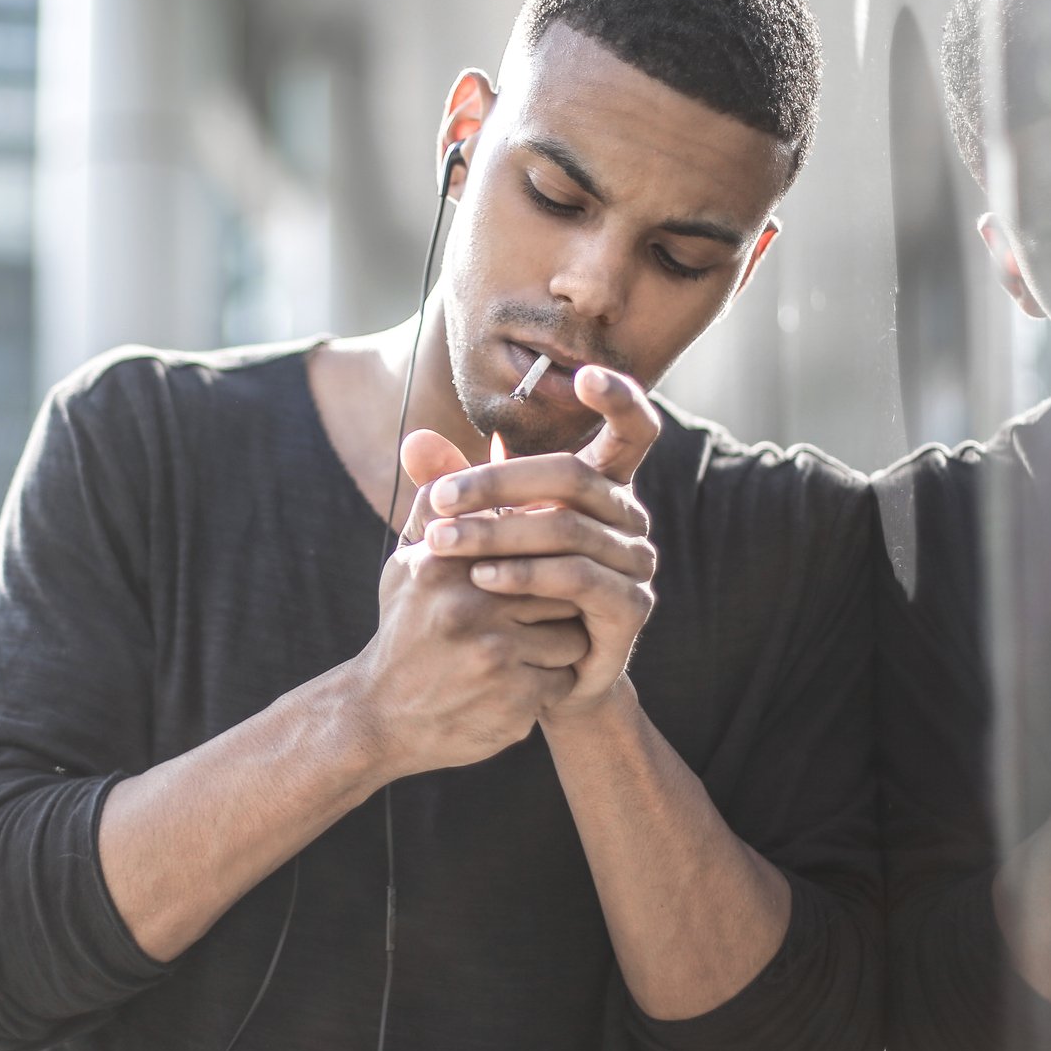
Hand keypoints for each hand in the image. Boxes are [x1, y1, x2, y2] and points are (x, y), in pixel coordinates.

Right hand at [347, 432, 587, 776]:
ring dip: (558, 645)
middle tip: (537, 615)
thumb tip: (427, 436)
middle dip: (557, 599)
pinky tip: (515, 687)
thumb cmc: (405, 629)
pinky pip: (564, 679)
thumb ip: (432, 503)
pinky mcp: (515, 700)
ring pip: (570, 632)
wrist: (380, 718)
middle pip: (560, 581)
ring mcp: (494, 655)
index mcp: (446, 561)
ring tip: (521, 653)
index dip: (542, 555)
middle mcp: (469, 604)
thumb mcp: (409, 563)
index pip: (532, 536)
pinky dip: (549, 685)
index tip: (538, 568)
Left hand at [420, 366, 660, 718]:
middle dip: (497, 484)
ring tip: (438, 543)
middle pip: (574, 476)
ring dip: (497, 532)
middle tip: (437, 499)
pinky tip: (481, 578)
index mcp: (602, 486)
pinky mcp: (630, 609)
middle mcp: (629, 518)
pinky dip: (526, 575)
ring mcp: (636, 564)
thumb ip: (452, 486)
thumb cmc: (504, 591)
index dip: (619, 398)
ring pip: (569, 529)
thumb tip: (413, 439)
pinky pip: (579, 579)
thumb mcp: (474, 532)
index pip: (633, 429)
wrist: (530, 676)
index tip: (583, 374)